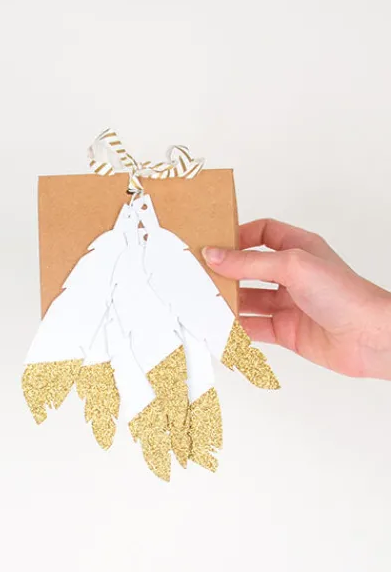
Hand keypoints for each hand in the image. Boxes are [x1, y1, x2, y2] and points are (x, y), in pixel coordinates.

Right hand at [203, 219, 390, 379]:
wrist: (371, 338)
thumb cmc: (347, 295)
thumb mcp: (293, 265)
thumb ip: (249, 262)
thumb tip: (215, 255)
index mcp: (299, 249)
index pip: (263, 233)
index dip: (239, 235)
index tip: (214, 242)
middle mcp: (294, 275)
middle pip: (249, 268)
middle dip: (226, 271)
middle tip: (200, 273)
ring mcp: (289, 304)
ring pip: (248, 299)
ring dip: (228, 301)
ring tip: (205, 301)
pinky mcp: (286, 331)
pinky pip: (253, 327)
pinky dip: (235, 328)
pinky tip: (221, 326)